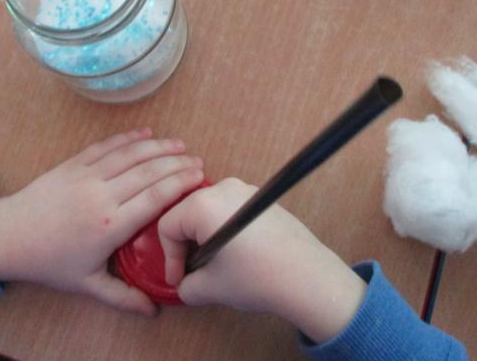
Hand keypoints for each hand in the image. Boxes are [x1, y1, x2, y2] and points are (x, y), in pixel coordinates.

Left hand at [0, 128, 203, 314]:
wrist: (9, 236)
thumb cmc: (50, 262)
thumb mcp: (87, 285)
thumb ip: (123, 297)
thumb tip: (154, 312)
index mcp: (110, 225)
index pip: (155, 198)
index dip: (181, 184)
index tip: (200, 177)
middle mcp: (102, 195)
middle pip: (149, 172)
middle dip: (177, 163)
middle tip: (197, 160)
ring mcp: (87, 175)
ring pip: (130, 154)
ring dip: (158, 146)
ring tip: (180, 144)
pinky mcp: (74, 164)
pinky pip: (106, 146)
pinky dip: (128, 138)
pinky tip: (146, 133)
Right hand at [158, 178, 366, 341]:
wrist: (308, 276)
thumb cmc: (255, 278)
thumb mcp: (211, 288)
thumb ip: (187, 287)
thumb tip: (186, 285)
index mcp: (203, 204)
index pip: (167, 226)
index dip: (170, 258)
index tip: (180, 281)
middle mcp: (223, 188)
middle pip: (187, 214)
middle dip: (187, 246)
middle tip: (195, 273)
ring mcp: (245, 189)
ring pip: (210, 211)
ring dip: (206, 237)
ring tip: (217, 265)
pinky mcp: (262, 198)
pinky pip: (231, 210)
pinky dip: (225, 229)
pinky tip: (239, 254)